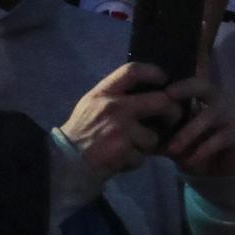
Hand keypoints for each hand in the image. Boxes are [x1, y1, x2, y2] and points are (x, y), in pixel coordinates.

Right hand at [58, 62, 179, 178]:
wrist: (62, 164)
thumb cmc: (79, 135)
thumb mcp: (91, 107)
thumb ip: (114, 97)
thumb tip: (147, 91)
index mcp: (103, 93)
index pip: (132, 70)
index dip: (153, 72)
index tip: (164, 79)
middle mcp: (113, 106)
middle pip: (161, 100)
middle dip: (172, 113)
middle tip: (170, 120)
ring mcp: (119, 128)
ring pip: (153, 136)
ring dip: (144, 147)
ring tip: (128, 149)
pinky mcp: (123, 149)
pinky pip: (142, 157)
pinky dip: (133, 162)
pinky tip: (119, 161)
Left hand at [160, 76, 234, 177]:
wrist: (220, 169)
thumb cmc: (195, 146)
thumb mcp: (175, 137)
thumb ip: (160, 129)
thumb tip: (132, 125)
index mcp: (203, 98)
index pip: (191, 82)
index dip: (178, 82)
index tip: (160, 88)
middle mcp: (220, 101)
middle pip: (206, 87)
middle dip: (187, 89)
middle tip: (168, 96)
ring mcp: (233, 116)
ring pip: (210, 115)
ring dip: (189, 132)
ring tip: (172, 148)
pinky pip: (220, 139)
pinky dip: (202, 150)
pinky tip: (188, 161)